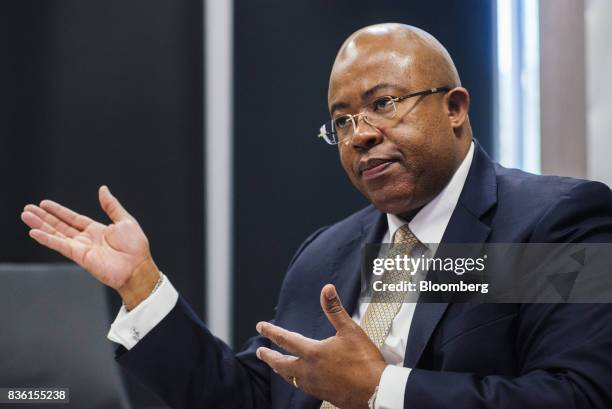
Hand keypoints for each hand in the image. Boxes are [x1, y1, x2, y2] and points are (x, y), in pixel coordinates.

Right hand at [20, 185, 159, 308]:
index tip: (44, 204)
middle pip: (60, 225)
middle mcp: (87, 239)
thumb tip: (103, 189)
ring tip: (26, 216)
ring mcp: (82, 248)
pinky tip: (34, 232)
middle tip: (28, 209)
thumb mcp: (125, 220)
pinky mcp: (79, 256)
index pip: (73, 218)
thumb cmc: (136, 247)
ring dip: (40, 225)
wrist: (137, 267)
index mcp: (97, 230)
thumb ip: (111, 206)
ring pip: (56, 234)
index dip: (59, 211)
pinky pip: (60, 245)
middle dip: (44, 217)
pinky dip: (47, 239)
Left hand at [256, 284, 385, 408]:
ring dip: (280, 370)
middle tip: (260, 352)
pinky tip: (300, 380)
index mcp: (313, 353)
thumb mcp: (350, 330)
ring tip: (276, 367)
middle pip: (282, 363)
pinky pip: (302, 386)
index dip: (271, 331)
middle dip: (269, 357)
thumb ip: (335, 310)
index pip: (286, 340)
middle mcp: (309, 370)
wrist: (376, 393)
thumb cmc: (365, 362)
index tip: (260, 326)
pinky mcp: (322, 395)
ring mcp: (314, 385)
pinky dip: (294, 380)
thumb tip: (326, 289)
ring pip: (290, 377)